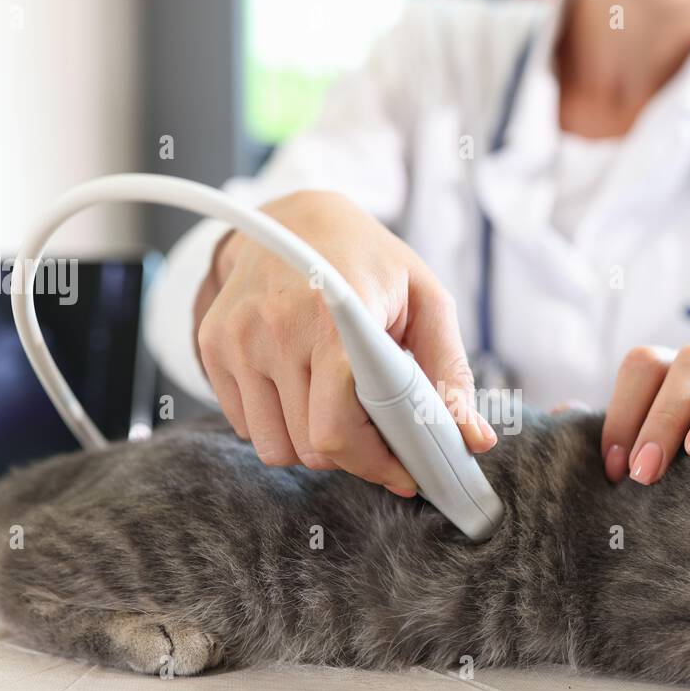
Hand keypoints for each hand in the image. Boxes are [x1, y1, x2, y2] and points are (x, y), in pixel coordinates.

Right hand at [196, 190, 495, 494]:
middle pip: (310, 447)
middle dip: (352, 454)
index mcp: (334, 316)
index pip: (337, 428)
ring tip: (337, 406)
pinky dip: (278, 425)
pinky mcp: (213, 347)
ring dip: (311, 443)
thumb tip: (476, 440)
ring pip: (274, 447)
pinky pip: (245, 427)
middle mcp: (275, 328)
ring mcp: (237, 339)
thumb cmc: (372, 262)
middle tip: (377, 434)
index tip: (405, 473)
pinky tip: (302, 389)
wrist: (297, 217)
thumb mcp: (427, 302)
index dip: (375, 463)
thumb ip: (451, 374)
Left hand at [601, 344, 689, 483]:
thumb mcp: (644, 453)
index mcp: (668, 372)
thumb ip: (610, 434)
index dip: (624, 415)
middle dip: (660, 420)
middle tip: (644, 475)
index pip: (642, 368)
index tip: (615, 471)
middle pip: (682, 365)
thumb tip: (563, 414)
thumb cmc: (683, 470)